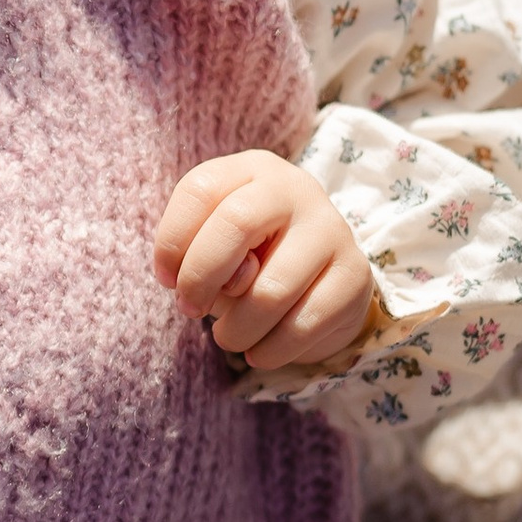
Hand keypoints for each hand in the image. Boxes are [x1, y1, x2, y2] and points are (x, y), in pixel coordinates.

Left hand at [154, 150, 376, 370]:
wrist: (319, 282)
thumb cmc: (250, 259)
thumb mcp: (217, 245)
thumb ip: (201, 255)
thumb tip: (207, 287)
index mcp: (251, 171)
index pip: (199, 190)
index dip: (171, 242)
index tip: (166, 279)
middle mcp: (296, 190)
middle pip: (236, 224)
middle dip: (200, 279)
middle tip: (190, 309)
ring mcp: (332, 230)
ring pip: (269, 291)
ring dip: (235, 330)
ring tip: (229, 337)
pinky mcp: (354, 275)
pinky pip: (301, 325)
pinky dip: (270, 351)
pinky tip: (260, 350)